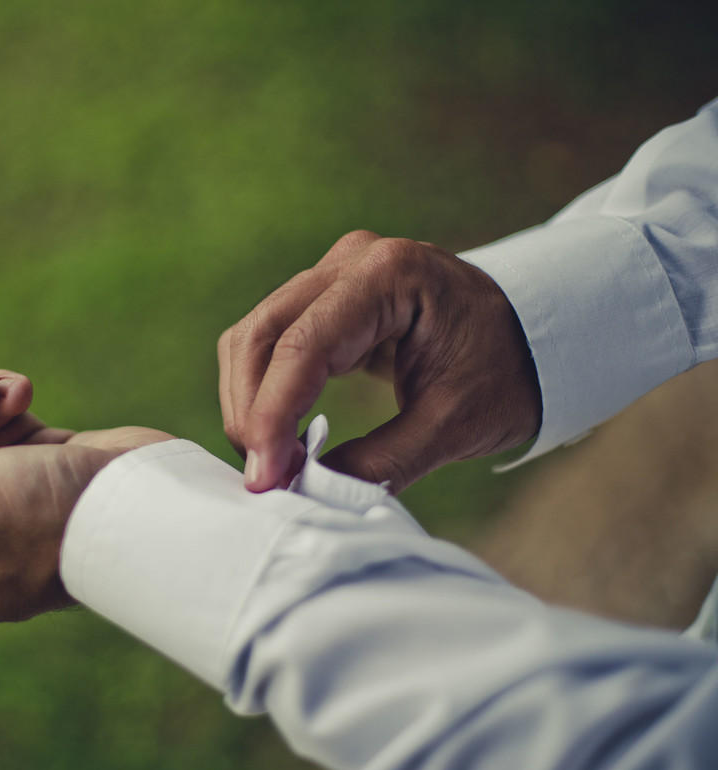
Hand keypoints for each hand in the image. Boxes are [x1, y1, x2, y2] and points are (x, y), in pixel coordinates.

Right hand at [219, 231, 540, 492]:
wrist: (538, 333)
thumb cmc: (507, 370)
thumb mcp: (455, 424)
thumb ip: (384, 462)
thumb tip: (310, 492)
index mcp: (390, 276)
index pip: (303, 345)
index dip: (271, 414)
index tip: (265, 476)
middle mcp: (351, 261)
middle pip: (261, 333)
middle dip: (250, 410)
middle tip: (263, 476)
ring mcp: (334, 273)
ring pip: (254, 336)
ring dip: (248, 401)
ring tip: (272, 461)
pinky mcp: (326, 296)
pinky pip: (270, 340)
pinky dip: (263, 390)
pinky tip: (278, 435)